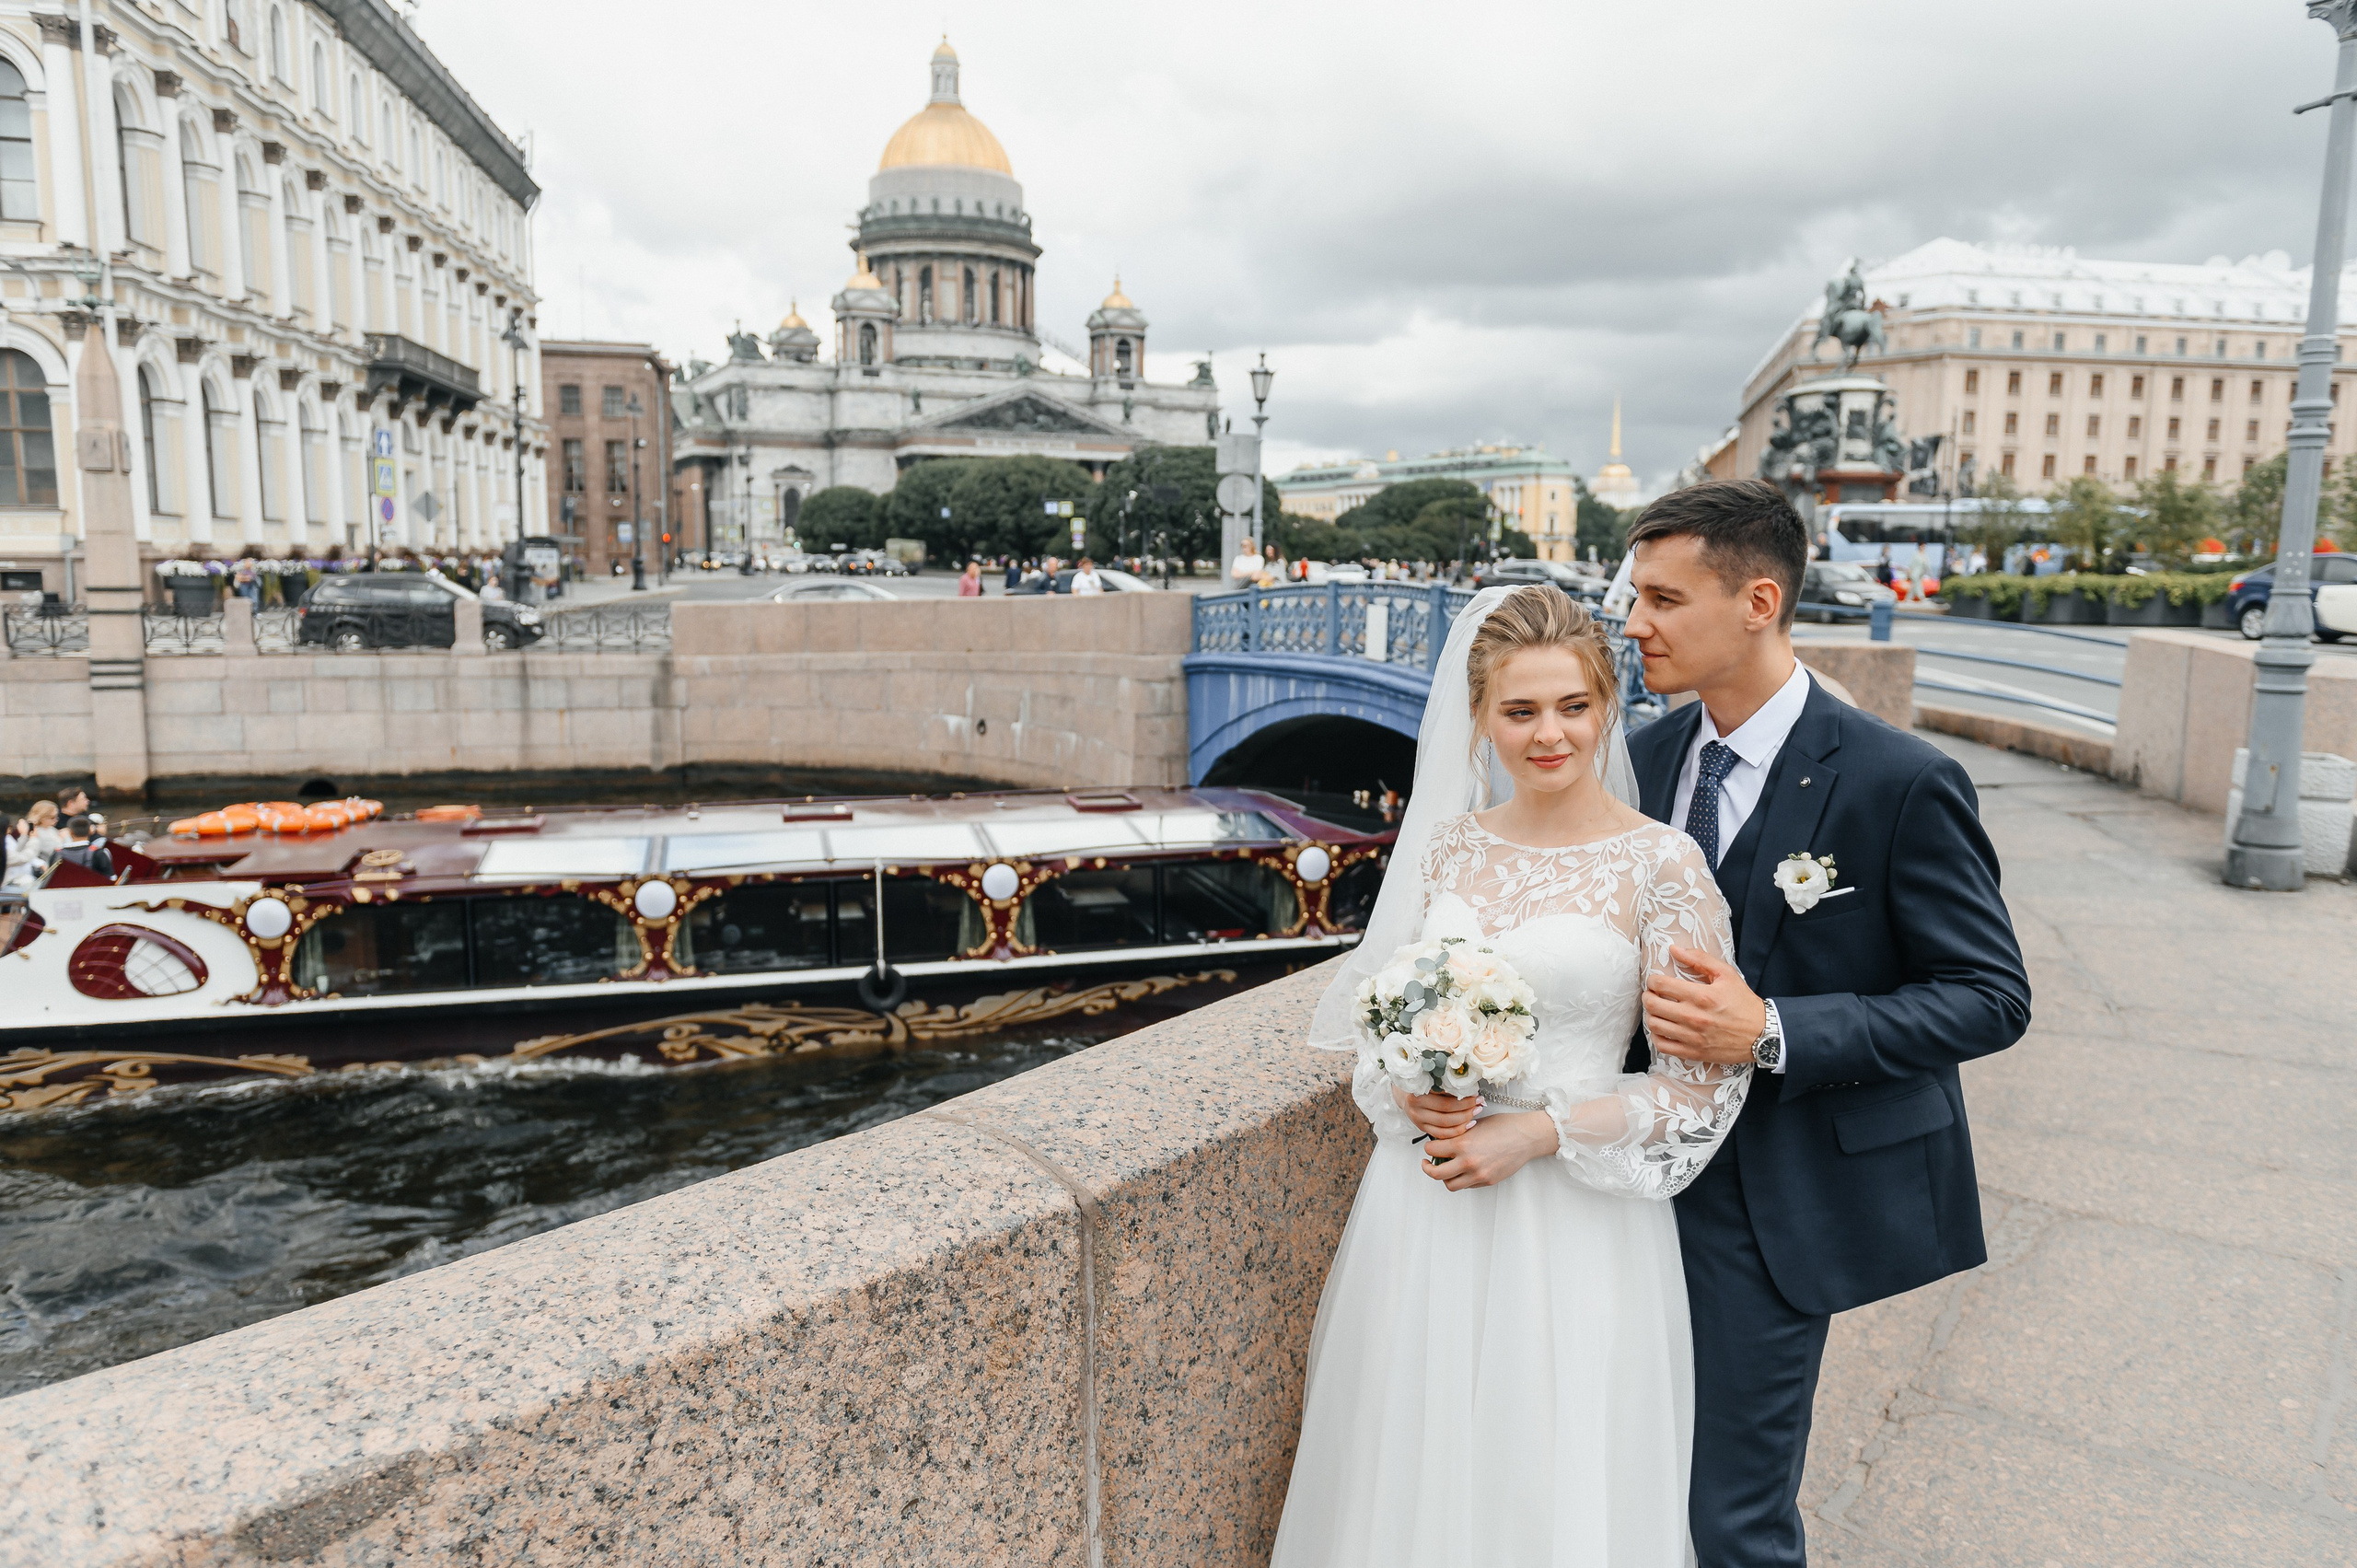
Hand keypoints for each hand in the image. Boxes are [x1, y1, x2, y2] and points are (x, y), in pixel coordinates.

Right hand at [1393, 1085, 1483, 1141]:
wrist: (1404, 1093)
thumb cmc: (1421, 1083)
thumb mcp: (1430, 1078)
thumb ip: (1445, 1083)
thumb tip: (1470, 1086)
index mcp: (1418, 1091)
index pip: (1444, 1097)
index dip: (1462, 1098)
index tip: (1475, 1095)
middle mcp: (1416, 1107)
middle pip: (1446, 1111)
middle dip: (1466, 1108)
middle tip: (1479, 1103)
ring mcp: (1418, 1119)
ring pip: (1445, 1125)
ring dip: (1464, 1120)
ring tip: (1476, 1112)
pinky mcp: (1422, 1128)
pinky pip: (1441, 1134)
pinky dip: (1456, 1131)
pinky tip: (1467, 1125)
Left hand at [1422, 1111, 1558, 1190]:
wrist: (1526, 1137)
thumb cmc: (1503, 1126)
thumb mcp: (1475, 1124)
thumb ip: (1457, 1135)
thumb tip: (1442, 1141)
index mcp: (1463, 1143)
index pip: (1432, 1150)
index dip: (1429, 1147)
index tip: (1431, 1145)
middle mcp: (1468, 1161)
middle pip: (1436, 1174)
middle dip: (1428, 1168)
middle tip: (1427, 1163)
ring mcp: (1478, 1174)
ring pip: (1450, 1185)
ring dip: (1445, 1177)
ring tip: (1446, 1169)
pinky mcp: (1487, 1181)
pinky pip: (1467, 1185)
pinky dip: (1462, 1179)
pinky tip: (1464, 1169)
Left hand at [1645, 945, 1766, 1067]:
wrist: (1762, 1034)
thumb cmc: (1744, 1003)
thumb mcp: (1727, 975)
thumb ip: (1700, 959)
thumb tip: (1674, 949)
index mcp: (1702, 996)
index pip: (1661, 984)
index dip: (1653, 980)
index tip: (1656, 981)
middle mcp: (1694, 1017)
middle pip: (1653, 1004)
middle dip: (1648, 996)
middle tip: (1653, 994)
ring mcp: (1692, 1037)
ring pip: (1654, 1025)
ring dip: (1651, 1015)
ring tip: (1658, 1010)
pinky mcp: (1693, 1052)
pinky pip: (1662, 1046)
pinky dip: (1656, 1037)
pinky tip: (1663, 1029)